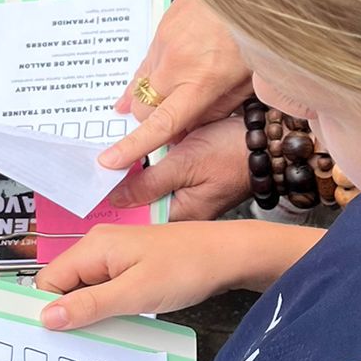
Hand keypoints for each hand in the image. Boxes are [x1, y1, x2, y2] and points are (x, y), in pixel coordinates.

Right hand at [36, 218, 261, 326]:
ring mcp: (116, 257)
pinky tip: (121, 323)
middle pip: (65, 285)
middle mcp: (99, 247)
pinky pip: (106, 290)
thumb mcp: (135, 293)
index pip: (48, 281)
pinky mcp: (131, 266)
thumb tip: (47, 317)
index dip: (48, 309)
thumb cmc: (188, 267)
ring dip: (91, 313)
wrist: (230, 256)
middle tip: (80, 342)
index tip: (54, 338)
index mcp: (94, 247)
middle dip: (69, 314)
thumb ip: (90, 305)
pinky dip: (108, 308)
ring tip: (104, 334)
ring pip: (86, 290)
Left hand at [99, 116, 253, 221]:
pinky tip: (144, 158)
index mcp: (181, 217)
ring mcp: (189, 200)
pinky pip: (164, 181)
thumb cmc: (234, 152)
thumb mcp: (184, 163)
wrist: (269, 141)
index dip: (113, 204)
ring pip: (150, 191)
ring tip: (117, 164)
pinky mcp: (194, 185)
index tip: (91, 189)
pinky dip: (152, 169)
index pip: (136, 219)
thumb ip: (147, 181)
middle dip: (122, 188)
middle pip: (141, 206)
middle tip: (100, 170)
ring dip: (136, 177)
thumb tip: (114, 196)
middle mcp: (184, 214)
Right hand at [101, 0, 251, 168]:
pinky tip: (167, 70)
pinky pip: (148, 59)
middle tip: (176, 118)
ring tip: (175, 90)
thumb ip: (213, 111)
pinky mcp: (162, 24)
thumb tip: (184, 131)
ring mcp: (165, 41)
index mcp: (202, 83)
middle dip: (151, 121)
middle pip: (142, 108)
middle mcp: (176, 64)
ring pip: (141, 83)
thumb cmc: (258, 37)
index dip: (132, 147)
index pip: (161, 124)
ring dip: (153, 94)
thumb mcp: (246, 84)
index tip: (109, 162)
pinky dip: (155, 71)